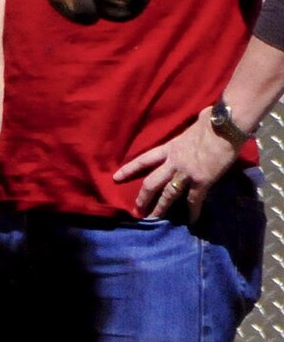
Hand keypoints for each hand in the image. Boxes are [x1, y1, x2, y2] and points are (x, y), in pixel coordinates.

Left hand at [114, 110, 241, 218]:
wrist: (225, 127)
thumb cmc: (212, 121)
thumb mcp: (193, 126)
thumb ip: (191, 131)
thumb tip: (200, 120)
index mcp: (170, 147)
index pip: (144, 159)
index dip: (129, 169)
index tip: (116, 178)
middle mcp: (173, 162)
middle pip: (152, 182)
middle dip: (143, 197)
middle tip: (137, 209)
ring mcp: (186, 172)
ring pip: (168, 194)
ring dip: (161, 208)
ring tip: (153, 219)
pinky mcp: (202, 181)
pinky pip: (194, 200)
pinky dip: (193, 212)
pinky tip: (192, 221)